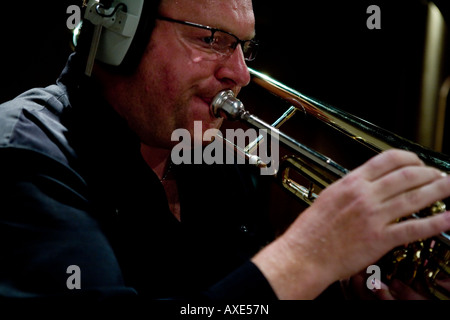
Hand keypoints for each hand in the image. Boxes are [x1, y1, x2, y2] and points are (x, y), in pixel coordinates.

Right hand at [252, 149, 449, 298]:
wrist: (305, 253)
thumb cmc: (312, 229)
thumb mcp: (329, 196)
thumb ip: (351, 187)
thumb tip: (369, 182)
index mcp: (351, 182)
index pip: (387, 160)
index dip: (409, 158)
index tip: (418, 162)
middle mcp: (364, 195)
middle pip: (407, 176)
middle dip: (429, 173)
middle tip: (439, 175)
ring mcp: (374, 216)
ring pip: (415, 198)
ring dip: (438, 190)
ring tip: (449, 186)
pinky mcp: (380, 238)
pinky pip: (413, 228)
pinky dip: (435, 223)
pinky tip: (448, 219)